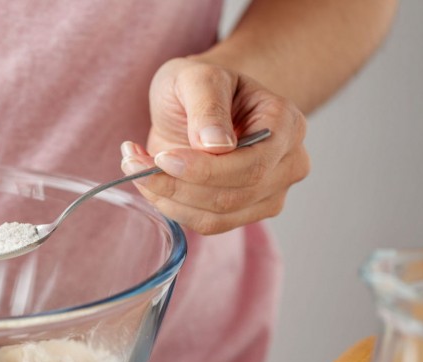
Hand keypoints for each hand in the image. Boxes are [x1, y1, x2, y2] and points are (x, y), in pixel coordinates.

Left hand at [120, 57, 309, 234]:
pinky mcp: (244, 213)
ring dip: (167, 198)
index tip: (162, 158)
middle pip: (233, 196)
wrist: (196, 102)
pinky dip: (170, 207)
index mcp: (286, 125)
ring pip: (215, 217)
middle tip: (134, 163)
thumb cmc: (201, 85)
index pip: (251, 165)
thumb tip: (217, 145)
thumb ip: (208, 106)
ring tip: (136, 167)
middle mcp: (288, 163)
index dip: (204, 170)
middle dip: (176, 185)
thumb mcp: (198, 77)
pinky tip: (150, 181)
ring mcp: (270, 193)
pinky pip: (205, 223)